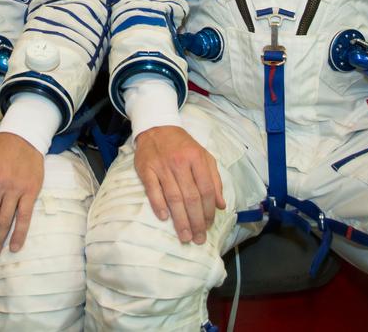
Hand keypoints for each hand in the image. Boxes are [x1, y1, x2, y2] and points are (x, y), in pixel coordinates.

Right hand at [134, 125, 225, 244]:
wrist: (157, 128)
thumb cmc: (183, 146)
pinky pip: (153, 190)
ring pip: (174, 198)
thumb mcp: (204, 157)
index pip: (206, 189)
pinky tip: (164, 218)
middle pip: (191, 197)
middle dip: (196, 221)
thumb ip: (214, 179)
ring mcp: (162, 167)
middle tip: (198, 238)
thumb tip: (220, 205)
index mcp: (197, 159)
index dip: (209, 210)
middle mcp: (180, 163)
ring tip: (185, 236)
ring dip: (180, 220)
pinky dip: (158, 205)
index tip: (209, 225)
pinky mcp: (146, 169)